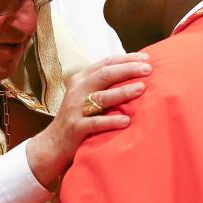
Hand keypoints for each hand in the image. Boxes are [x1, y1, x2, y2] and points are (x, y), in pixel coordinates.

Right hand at [27, 52, 150, 187]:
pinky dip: (111, 121)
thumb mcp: (86, 95)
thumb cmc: (78, 117)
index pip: (106, 63)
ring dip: (122, 92)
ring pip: (101, 97)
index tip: (147, 59)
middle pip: (104, 75)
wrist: (54, 143)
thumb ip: (104, 84)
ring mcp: (75, 109)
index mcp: (81, 79)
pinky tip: (126, 121)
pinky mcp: (76, 127)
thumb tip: (134, 72)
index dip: (126, 59)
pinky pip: (95, 123)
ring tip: (141, 89)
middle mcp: (77, 90)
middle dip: (128, 70)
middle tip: (148, 70)